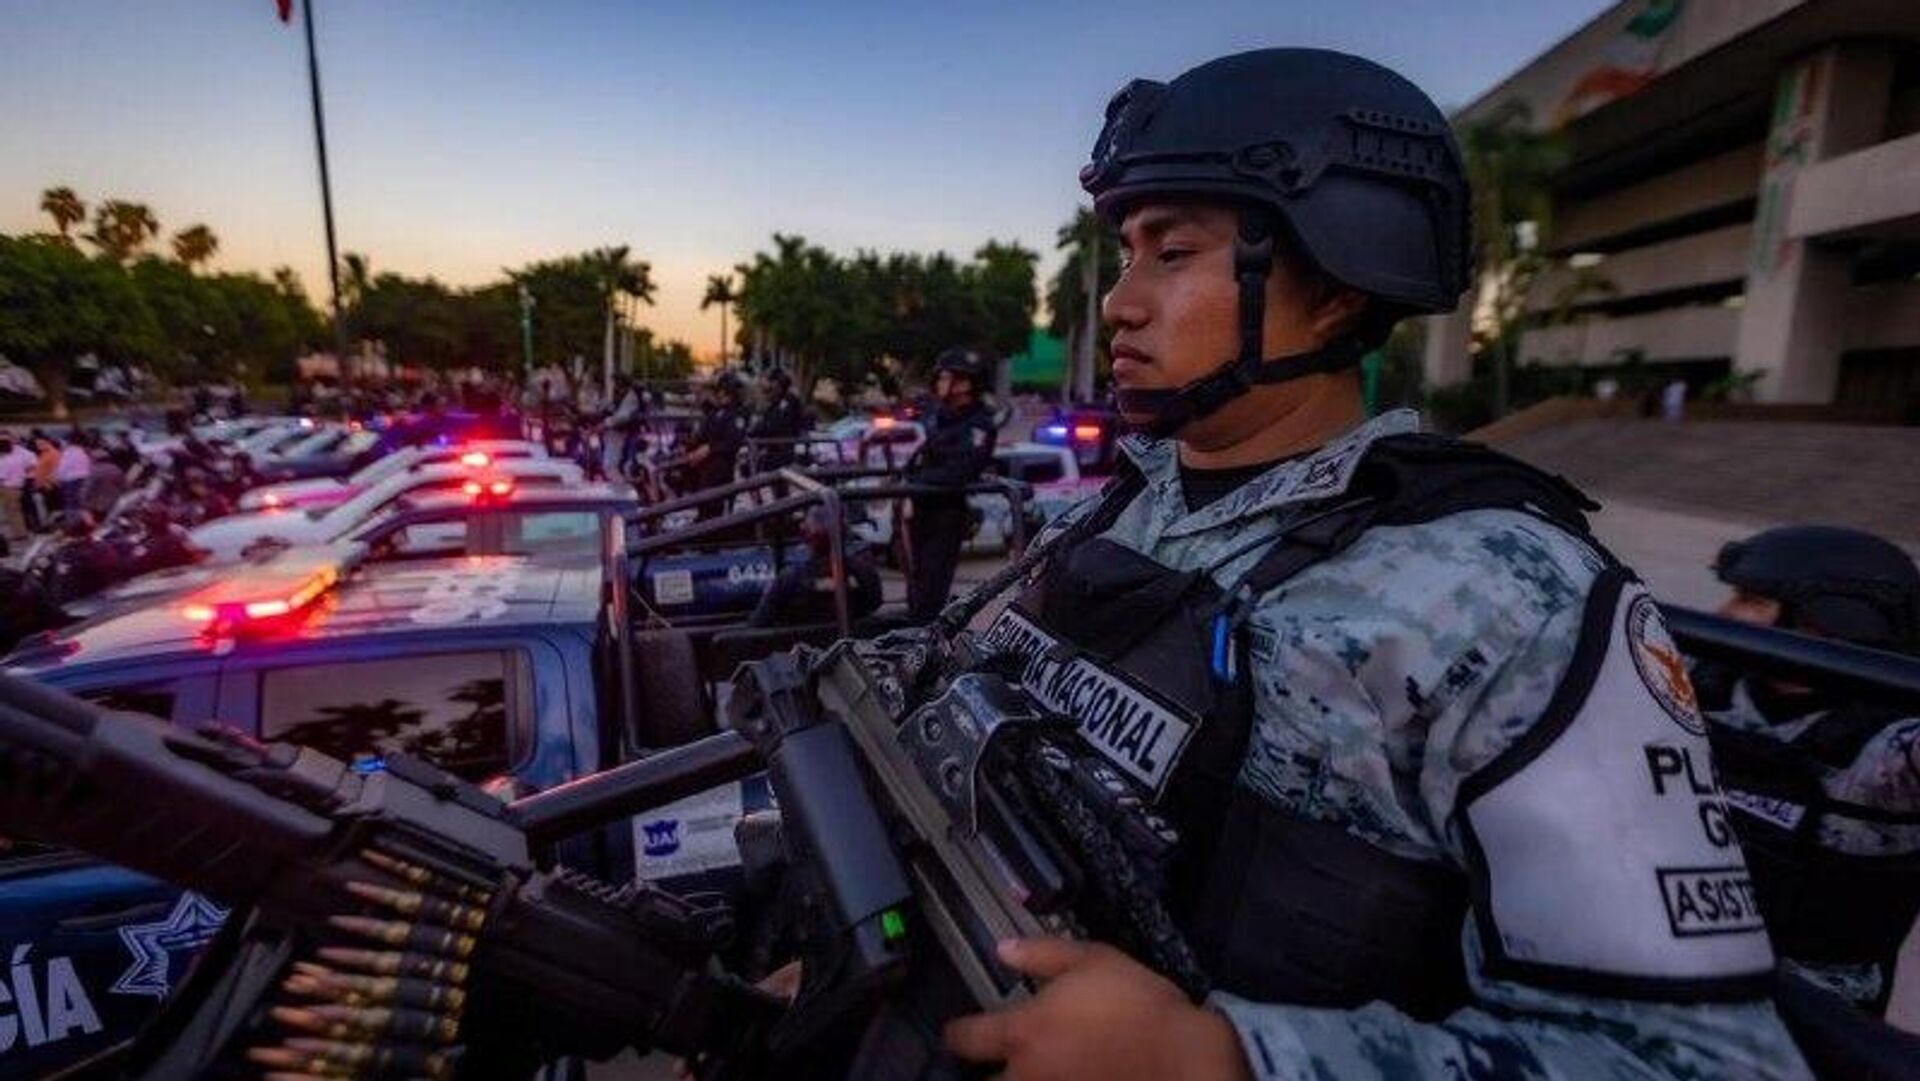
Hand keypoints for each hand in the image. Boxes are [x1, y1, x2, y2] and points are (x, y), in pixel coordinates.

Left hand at [944, 938, 1250, 1080]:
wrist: (1184, 1058)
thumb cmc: (1138, 1004)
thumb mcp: (1094, 959)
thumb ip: (1043, 954)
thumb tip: (1004, 949)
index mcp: (1023, 1031)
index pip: (965, 1038)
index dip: (957, 1033)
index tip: (959, 1031)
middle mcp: (1026, 1073)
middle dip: (985, 1073)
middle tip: (996, 1062)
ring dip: (1014, 1080)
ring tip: (1029, 1070)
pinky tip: (1062, 1075)